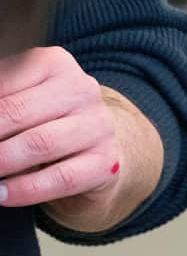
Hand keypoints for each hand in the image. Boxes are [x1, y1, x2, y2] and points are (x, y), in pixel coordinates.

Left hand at [0, 48, 161, 232]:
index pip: (1, 83)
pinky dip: (25, 189)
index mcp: (53, 62)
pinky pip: (61, 178)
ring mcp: (98, 126)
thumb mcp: (16, 98)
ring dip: (1, 162)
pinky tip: (1, 193)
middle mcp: (82, 89)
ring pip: (39, 144)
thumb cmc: (42, 119)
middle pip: (16, 113)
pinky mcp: (106, 162)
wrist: (95, 147)